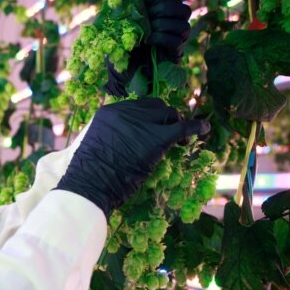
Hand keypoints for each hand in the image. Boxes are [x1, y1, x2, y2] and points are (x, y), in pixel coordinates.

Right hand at [56, 98, 209, 215]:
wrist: (88, 184)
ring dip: (176, 125)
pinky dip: (195, 127)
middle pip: (155, 106)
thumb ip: (110, 135)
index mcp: (109, 112)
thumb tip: (122, 140)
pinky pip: (181, 128)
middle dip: (164, 118)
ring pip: (169, 115)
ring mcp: (141, 123)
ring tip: (181, 141)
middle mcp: (125, 112)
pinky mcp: (155, 138)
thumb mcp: (93, 144)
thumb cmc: (86, 173)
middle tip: (169, 133)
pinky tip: (203, 128)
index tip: (154, 126)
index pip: (137, 106)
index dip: (149, 116)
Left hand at [105, 0, 191, 96]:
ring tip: (147, 31)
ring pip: (184, 26)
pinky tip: (149, 40)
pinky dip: (162, 38)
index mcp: (162, 16)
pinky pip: (177, 42)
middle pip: (184, 10)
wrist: (119, 75)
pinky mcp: (174, 56)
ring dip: (163, 24)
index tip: (144, 2)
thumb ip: (131, 8)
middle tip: (148, 16)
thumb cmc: (120, 48)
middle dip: (165, 9)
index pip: (172, 0)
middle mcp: (173, 27)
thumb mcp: (123, 25)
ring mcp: (176, 41)